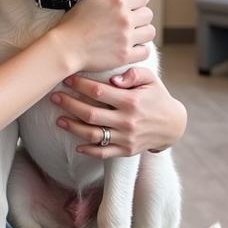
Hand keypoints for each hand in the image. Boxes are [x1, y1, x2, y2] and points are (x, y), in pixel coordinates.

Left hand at [50, 65, 186, 158]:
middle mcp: (127, 121)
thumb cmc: (158, 96)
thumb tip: (114, 79)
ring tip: (58, 120)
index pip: (99, 92)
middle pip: (90, 114)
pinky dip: (88, 150)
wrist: (173, 125)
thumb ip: (133, 74)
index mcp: (131, 101)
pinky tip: (76, 144)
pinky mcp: (126, 151)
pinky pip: (104, 153)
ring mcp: (126, 138)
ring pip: (93, 135)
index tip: (67, 78)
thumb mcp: (151, 79)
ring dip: (73, 127)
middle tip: (54, 97)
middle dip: (69, 104)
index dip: (80, 85)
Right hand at [55, 0, 154, 74]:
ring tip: (134, 35)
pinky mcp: (125, 56)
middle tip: (132, 22)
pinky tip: (132, 48)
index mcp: (118, 3)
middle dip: (141, 17)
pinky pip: (146, 51)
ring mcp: (127, 38)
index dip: (139, 1)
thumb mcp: (87, 0)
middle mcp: (126, 19)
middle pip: (148, 14)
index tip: (133, 7)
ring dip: (143, 33)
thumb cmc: (73, 23)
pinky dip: (141, 50)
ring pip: (150, 32)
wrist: (66, 47)